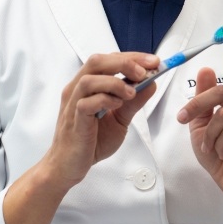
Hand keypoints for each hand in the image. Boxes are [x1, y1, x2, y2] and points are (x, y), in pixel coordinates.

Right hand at [44, 52, 157, 188]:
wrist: (69, 167)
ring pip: (89, 79)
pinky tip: (117, 105)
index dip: (132, 57)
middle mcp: (77, 88)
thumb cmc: (91, 141)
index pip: (109, 59)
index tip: (153, 61)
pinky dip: (104, 100)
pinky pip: (85, 103)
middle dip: (124, 63)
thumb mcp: (120, 118)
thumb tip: (152, 83)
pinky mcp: (73, 120)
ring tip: (131, 92)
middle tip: (143, 73)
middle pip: (96, 61)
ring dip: (114, 82)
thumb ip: (134, 102)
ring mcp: (72, 103)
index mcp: (88, 84)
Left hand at [177, 29, 222, 202]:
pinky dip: (216, 143)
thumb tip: (207, 68)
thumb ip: (204, 97)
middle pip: (221, 91)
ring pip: (222, 113)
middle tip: (183, 118)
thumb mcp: (202, 122)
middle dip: (197, 105)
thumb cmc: (217, 151)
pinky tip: (222, 152)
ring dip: (208, 132)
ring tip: (211, 146)